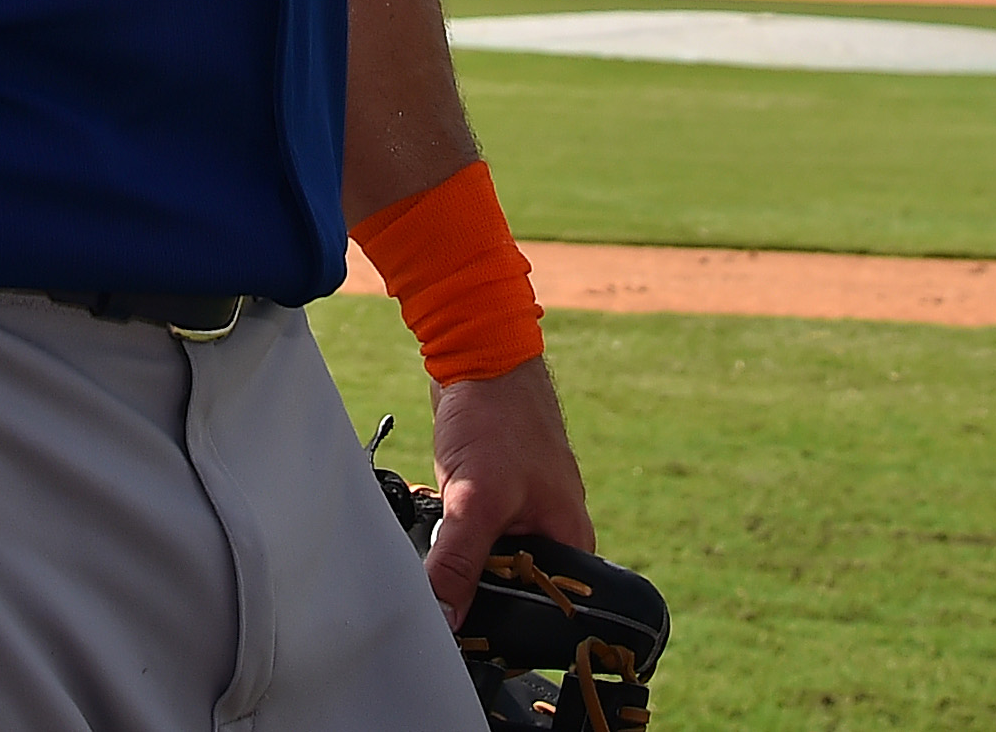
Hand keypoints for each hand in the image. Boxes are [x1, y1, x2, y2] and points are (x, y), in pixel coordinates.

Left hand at [423, 357, 592, 624]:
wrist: (478, 353)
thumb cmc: (499, 418)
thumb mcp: (477, 497)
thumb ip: (460, 562)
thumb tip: (444, 622)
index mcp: (569, 541)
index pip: (549, 611)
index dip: (509, 631)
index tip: (465, 643)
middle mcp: (550, 533)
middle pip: (511, 591)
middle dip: (472, 595)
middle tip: (436, 601)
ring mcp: (520, 514)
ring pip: (484, 564)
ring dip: (454, 564)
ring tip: (430, 561)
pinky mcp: (491, 498)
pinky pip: (468, 536)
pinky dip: (444, 536)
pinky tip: (425, 526)